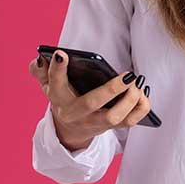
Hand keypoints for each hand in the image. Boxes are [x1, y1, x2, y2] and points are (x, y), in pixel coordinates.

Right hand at [28, 50, 151, 150]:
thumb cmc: (63, 98)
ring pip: (114, 118)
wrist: (70, 129)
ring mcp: (95, 122)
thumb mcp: (48, 85)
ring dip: (129, 101)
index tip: (61, 54)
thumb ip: (41, 71)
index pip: (55, 84)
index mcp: (59, 99)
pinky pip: (130, 121)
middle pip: (91, 104)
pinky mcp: (111, 127)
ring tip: (137, 82)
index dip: (57, 70)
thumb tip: (40, 58)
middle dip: (111, 90)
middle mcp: (77, 113)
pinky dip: (141, 108)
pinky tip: (143, 92)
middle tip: (128, 75)